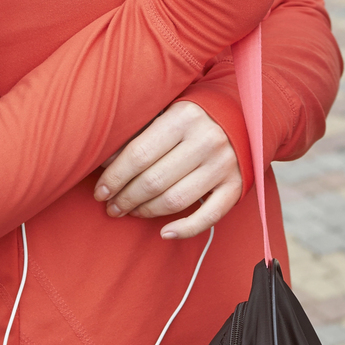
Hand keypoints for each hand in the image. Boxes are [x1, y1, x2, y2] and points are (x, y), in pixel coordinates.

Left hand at [94, 101, 242, 239]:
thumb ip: (139, 133)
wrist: (244, 113)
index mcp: (184, 117)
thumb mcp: (167, 111)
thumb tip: (105, 162)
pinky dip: (185, 229)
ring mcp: (224, 164)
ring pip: (176, 200)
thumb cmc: (195, 115)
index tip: (100, 191)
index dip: (114, 177)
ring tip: (131, 212)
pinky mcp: (237, 185)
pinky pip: (209, 216)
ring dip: (147, 212)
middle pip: (154, 180)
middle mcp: (207, 140)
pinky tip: (165, 232)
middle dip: (126, 198)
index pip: (139, 154)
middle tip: (111, 206)